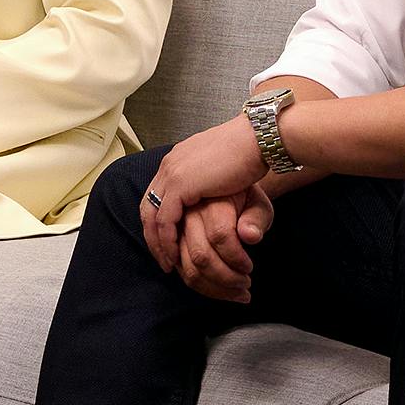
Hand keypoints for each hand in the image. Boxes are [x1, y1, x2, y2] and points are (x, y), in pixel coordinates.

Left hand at [136, 118, 268, 273]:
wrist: (257, 140)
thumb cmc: (249, 152)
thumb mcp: (222, 171)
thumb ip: (209, 184)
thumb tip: (209, 196)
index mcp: (178, 160)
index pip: (156, 195)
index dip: (158, 221)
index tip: (166, 242)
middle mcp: (169, 165)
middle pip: (148, 206)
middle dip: (152, 235)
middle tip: (162, 258)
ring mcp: (171, 173)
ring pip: (152, 215)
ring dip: (157, 242)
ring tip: (167, 264)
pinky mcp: (180, 183)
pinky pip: (165, 220)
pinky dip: (167, 240)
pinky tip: (175, 255)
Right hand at [174, 187, 275, 302]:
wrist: (218, 190)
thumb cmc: (242, 201)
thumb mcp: (257, 203)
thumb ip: (257, 219)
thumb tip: (251, 236)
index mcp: (211, 200)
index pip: (220, 235)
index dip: (237, 257)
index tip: (250, 267)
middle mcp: (188, 213)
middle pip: (200, 255)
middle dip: (226, 278)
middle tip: (245, 284)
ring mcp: (175, 230)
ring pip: (187, 268)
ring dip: (213, 288)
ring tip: (235, 290)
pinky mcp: (170, 242)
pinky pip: (179, 269)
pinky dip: (199, 285)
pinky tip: (217, 288)